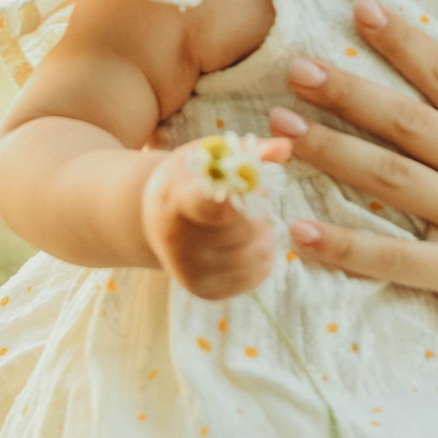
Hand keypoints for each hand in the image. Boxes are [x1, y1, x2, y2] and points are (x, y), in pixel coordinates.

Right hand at [140, 135, 290, 298]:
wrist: (150, 220)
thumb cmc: (187, 179)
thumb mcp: (209, 155)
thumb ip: (249, 150)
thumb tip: (287, 147)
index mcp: (176, 202)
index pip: (211, 207)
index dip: (237, 198)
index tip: (241, 188)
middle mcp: (179, 243)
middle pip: (245, 228)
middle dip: (258, 208)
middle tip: (249, 195)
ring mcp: (192, 272)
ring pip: (258, 252)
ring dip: (263, 231)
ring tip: (246, 216)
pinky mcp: (207, 291)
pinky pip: (258, 273)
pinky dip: (262, 253)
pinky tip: (245, 238)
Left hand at [268, 1, 437, 383]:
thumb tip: (428, 103)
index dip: (407, 43)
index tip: (361, 8)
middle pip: (412, 121)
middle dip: (351, 90)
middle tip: (297, 66)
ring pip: (394, 178)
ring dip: (333, 150)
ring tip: (282, 130)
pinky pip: (393, 257)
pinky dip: (343, 244)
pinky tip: (299, 230)